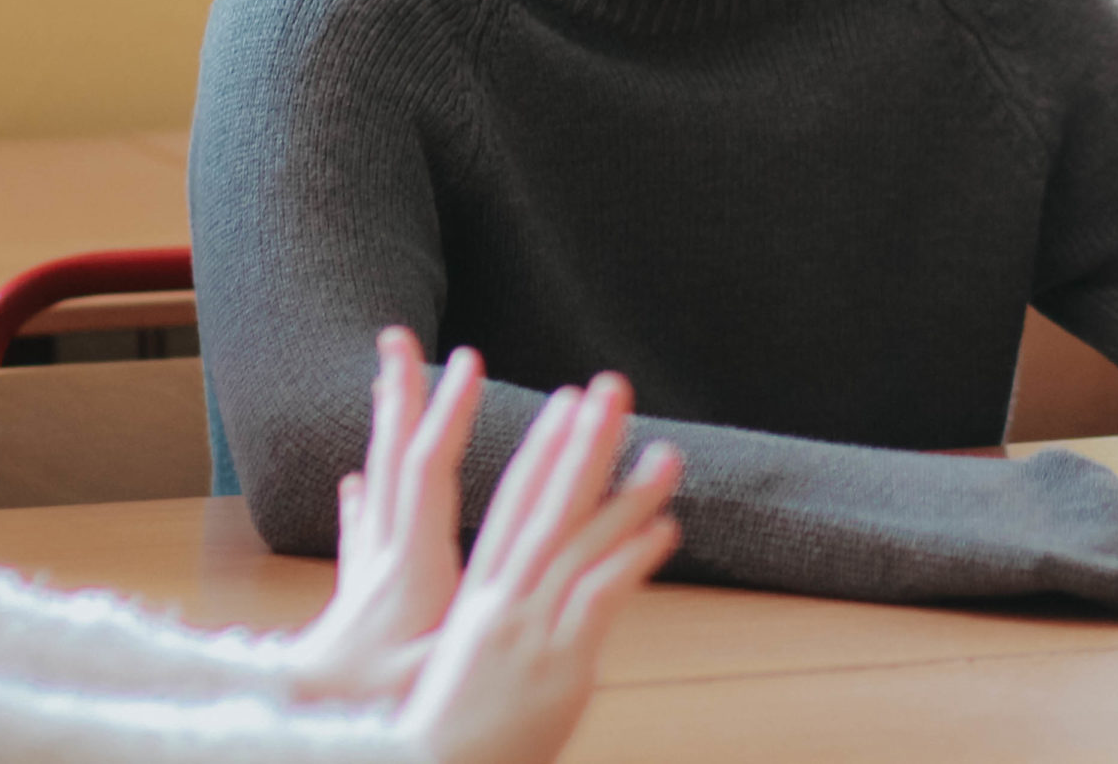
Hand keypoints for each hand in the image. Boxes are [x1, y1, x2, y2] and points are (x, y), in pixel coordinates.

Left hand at [284, 330, 482, 702]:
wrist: (302, 728)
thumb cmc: (373, 709)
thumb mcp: (437, 670)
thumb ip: (478, 625)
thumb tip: (519, 594)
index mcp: (411, 569)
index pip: (429, 473)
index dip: (447, 416)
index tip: (469, 362)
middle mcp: (384, 557)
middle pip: (390, 458)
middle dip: (401, 395)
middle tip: (397, 337)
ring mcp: (366, 572)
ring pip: (374, 480)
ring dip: (383, 426)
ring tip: (386, 379)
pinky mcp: (355, 596)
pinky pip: (361, 529)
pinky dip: (362, 496)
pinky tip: (354, 480)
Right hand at [398, 374, 680, 763]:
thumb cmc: (451, 732)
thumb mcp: (462, 657)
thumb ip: (484, 612)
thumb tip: (502, 592)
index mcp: (480, 595)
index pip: (514, 504)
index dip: (543, 449)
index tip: (566, 401)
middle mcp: (504, 599)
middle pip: (548, 504)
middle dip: (582, 442)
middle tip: (611, 388)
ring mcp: (531, 626)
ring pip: (581, 541)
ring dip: (627, 492)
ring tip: (666, 452)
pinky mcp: (559, 661)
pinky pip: (599, 595)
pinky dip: (632, 557)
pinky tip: (666, 528)